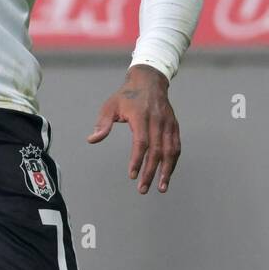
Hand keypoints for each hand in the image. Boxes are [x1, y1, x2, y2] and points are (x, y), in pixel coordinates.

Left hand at [88, 64, 180, 193]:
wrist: (149, 80)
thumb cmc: (127, 95)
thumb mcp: (110, 105)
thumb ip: (102, 124)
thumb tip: (92, 139)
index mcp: (141, 116)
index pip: (141, 142)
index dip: (137, 160)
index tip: (132, 175)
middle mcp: (158, 120)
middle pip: (157, 151)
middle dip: (150, 172)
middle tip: (143, 189)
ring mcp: (168, 123)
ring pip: (170, 151)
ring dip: (166, 171)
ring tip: (160, 188)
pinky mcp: (174, 126)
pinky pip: (176, 146)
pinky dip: (173, 162)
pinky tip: (167, 174)